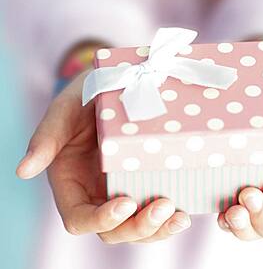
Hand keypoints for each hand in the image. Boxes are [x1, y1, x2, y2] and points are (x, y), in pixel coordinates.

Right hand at [16, 71, 190, 243]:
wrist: (115, 84)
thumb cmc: (85, 96)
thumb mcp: (65, 110)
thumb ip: (47, 137)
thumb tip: (23, 170)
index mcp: (72, 182)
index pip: (79, 219)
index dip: (100, 219)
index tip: (124, 204)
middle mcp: (97, 191)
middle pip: (114, 229)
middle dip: (138, 227)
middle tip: (164, 208)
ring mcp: (122, 188)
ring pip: (137, 225)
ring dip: (159, 228)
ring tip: (181, 217)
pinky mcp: (144, 180)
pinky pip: (155, 206)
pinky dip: (170, 213)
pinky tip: (188, 204)